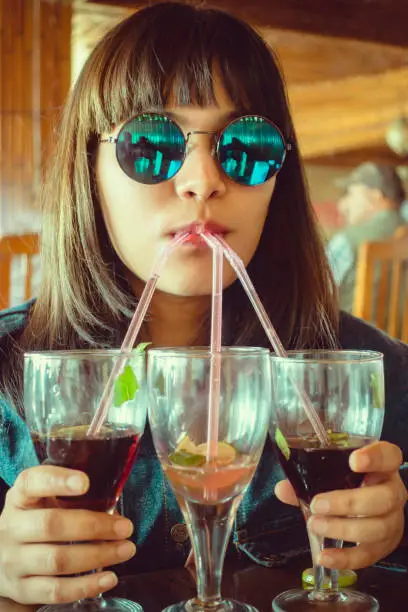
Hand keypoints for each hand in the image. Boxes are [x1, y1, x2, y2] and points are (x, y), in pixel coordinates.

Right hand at [0, 465, 135, 604]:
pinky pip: (56, 590)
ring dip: (98, 555)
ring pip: (57, 560)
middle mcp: (12, 527)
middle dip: (94, 526)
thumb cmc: (35, 522)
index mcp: (20, 498)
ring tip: (125, 549)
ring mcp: (13, 561)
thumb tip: (115, 505)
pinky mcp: (21, 589)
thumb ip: (70, 497)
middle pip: (51, 525)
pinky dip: (86, 585)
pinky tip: (108, 577)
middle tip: (125, 527)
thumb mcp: (42, 501)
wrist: (2, 560)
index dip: (57, 481)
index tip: (85, 482)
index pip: (32, 482)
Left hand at [275, 441, 406, 569]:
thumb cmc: (351, 485)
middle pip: (384, 498)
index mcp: (382, 467)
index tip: (353, 460)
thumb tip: (283, 489)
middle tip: (317, 504)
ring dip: (343, 529)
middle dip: (348, 503)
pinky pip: (368, 555)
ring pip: (377, 528)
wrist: (371, 509)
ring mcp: (392, 520)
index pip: (388, 456)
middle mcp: (392, 492)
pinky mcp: (384, 546)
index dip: (374, 458)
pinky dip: (345, 558)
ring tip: (315, 526)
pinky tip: (325, 556)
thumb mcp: (335, 474)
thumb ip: (309, 479)